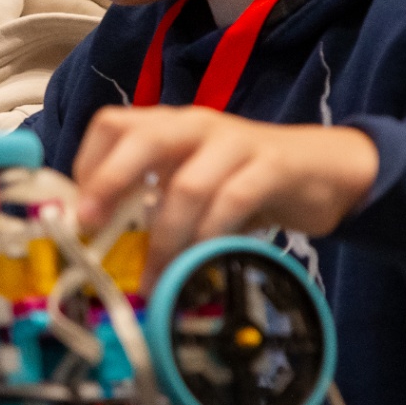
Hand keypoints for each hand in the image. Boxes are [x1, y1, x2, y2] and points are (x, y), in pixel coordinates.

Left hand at [73, 106, 378, 268]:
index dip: (88, 163)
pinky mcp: (272, 165)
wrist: (326, 171)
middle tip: (91, 226)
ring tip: (155, 280)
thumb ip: (152, 205)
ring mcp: (234, 142)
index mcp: (168, 125)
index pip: (112, 124)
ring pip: (188, 184)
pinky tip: (202, 264)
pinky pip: (234, 201)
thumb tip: (103, 250)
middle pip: (142, 138)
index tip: (79, 211)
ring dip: (166, 238)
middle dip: (110, 181)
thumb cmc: (245, 183)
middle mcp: (195, 125)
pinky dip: (211, 236)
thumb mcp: (192, 187)